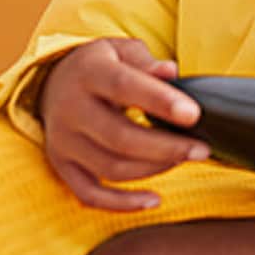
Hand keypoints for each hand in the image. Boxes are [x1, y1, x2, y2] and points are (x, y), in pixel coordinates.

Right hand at [39, 37, 208, 210]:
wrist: (53, 82)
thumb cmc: (101, 65)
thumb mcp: (121, 50)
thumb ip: (146, 62)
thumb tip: (171, 72)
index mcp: (88, 72)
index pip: (123, 87)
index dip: (159, 101)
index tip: (193, 114)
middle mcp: (70, 108)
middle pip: (119, 137)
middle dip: (166, 147)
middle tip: (201, 149)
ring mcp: (63, 140)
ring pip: (111, 168)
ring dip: (153, 169)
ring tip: (183, 159)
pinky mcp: (62, 165)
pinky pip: (90, 194)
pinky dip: (122, 203)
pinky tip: (154, 199)